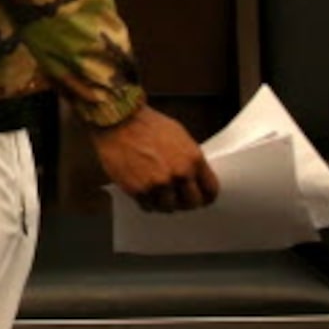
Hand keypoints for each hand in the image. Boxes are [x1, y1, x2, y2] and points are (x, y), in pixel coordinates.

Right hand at [92, 105, 217, 212]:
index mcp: (193, 159)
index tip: (201, 198)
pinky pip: (148, 207)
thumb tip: (193, 176)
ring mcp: (159, 184)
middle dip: (186, 202)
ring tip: (157, 192)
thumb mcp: (179, 136)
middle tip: (178, 198)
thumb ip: (189, 159)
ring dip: (164, 202)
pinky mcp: (139, 190)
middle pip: (192, 203)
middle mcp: (179, 174)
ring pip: (169, 208)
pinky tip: (145, 191)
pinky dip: (147, 202)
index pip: (210, 190)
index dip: (206, 197)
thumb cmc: (145, 124)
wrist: (118, 121)